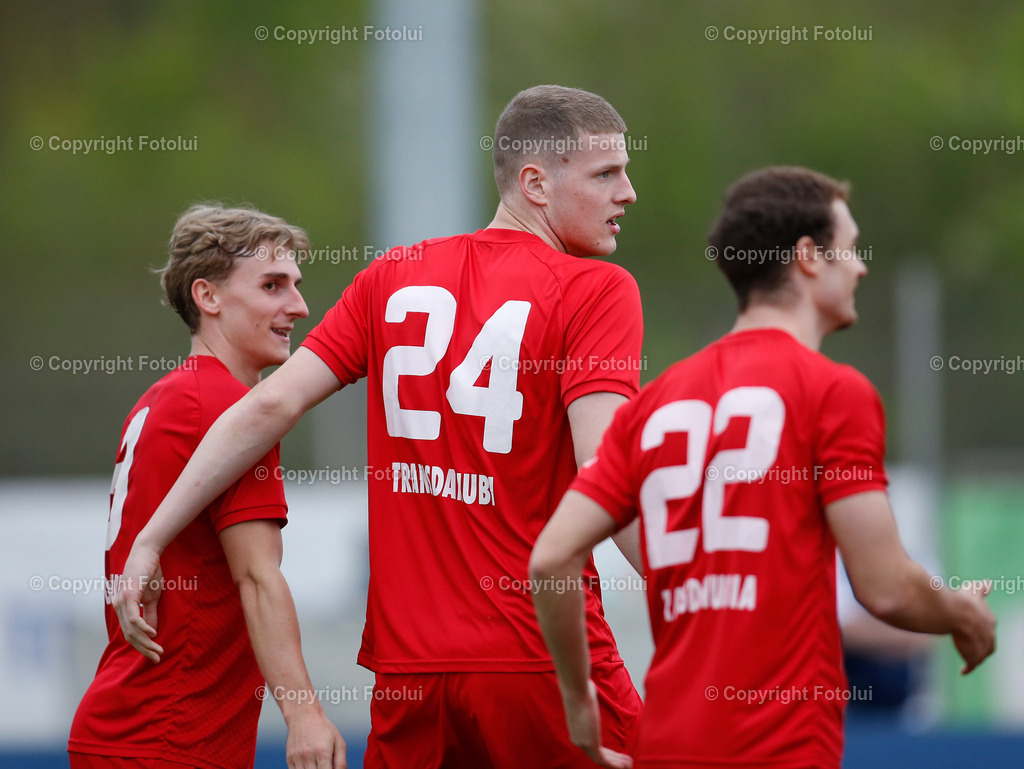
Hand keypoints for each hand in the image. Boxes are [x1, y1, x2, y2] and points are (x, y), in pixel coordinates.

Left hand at [112, 544, 164, 662]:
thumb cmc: (149, 573)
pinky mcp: (128, 595)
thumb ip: (150, 614)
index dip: (142, 646)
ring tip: (158, 649)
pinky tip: (153, 634)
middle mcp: (118, 606)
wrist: (147, 553)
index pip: (130, 633)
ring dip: (145, 642)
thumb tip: (152, 633)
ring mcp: (122, 601)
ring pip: (131, 630)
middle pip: (129, 636)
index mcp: (122, 608)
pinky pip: (134, 617)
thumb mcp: (152, 597)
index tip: (154, 655)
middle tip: (157, 658)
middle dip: (144, 649)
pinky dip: (143, 628)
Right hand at [285, 706, 346, 768]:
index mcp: (322, 752)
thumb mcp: (338, 742)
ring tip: (316, 764)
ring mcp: (297, 758)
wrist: (304, 716)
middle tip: (324, 766)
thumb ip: (341, 762)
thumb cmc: (323, 729)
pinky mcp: (289, 759)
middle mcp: (308, 756)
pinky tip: (309, 765)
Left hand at [562, 680, 632, 768]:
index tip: (619, 755)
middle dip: (614, 760)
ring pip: (602, 760)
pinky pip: (604, 760)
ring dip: (617, 763)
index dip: (608, 753)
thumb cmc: (581, 690)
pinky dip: (617, 764)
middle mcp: (578, 740)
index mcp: (577, 732)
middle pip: (598, 756)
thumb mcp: (586, 700)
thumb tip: (590, 690)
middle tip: (627, 762)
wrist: (576, 691)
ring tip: (630, 764)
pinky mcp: (589, 744)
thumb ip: (589, 703)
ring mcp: (583, 743)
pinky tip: (627, 763)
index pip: (594, 748)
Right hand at [952, 579, 996, 674]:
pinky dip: (968, 668)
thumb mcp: (973, 591)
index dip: (980, 628)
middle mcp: (989, 635)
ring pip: (980, 654)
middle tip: (971, 643)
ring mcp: (982, 647)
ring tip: (968, 657)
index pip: (988, 627)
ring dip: (975, 656)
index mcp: (989, 621)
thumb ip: (981, 589)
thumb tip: (988, 583)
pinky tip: (963, 671)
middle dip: (980, 643)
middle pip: (987, 643)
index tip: (973, 628)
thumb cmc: (963, 601)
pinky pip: (972, 665)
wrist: (957, 614)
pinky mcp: (973, 657)